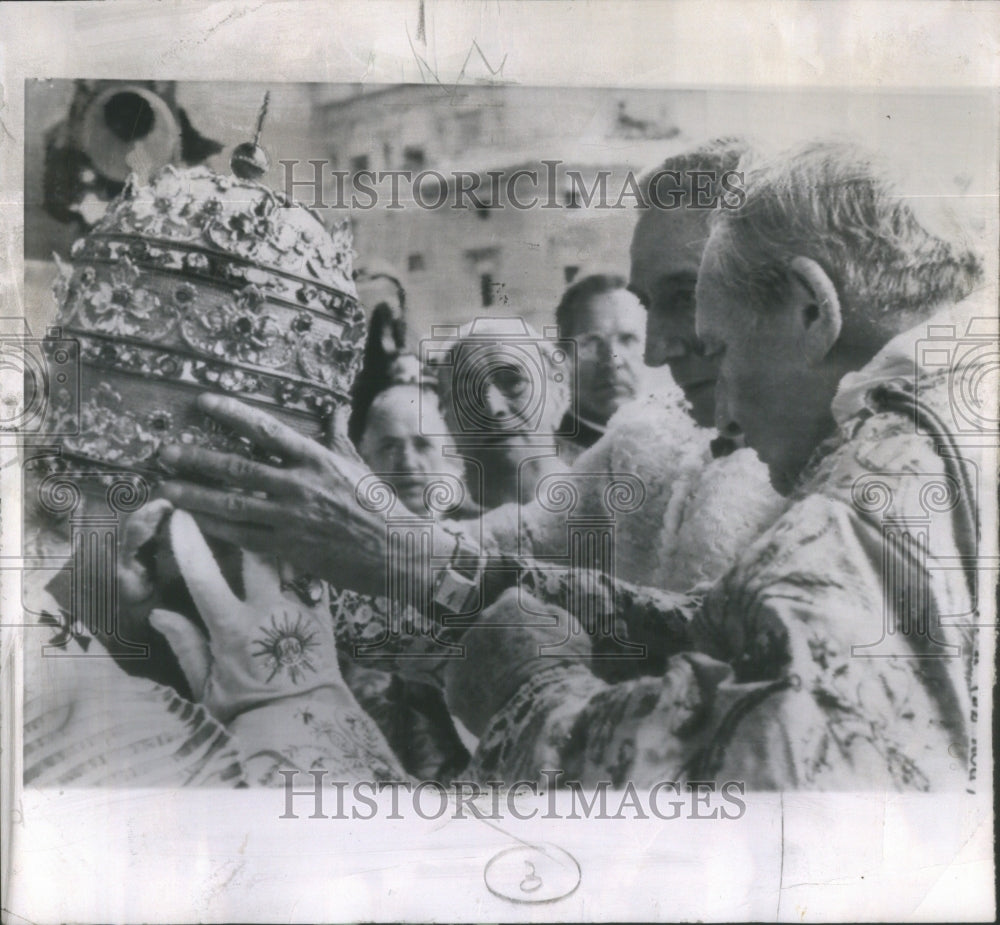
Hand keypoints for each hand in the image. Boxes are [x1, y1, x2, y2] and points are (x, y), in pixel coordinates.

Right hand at [148, 508, 347, 722]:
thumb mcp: (207, 687)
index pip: (204, 576)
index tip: (181, 512)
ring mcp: (300, 609)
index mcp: (233, 629)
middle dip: (244, 521)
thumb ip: (186, 646)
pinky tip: (301, 539)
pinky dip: (303, 556)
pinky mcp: (323, 613)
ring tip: (270, 509)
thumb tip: (160, 614)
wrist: (307, 724)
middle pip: (257, 550)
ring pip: (290, 556)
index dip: (189, 542)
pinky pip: (313, 574)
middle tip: (236, 497)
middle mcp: (268, 612)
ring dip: (277, 533)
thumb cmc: (250, 711)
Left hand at [159, 394, 387, 593]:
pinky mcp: (289, 548)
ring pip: (232, 504)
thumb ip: (338, 438)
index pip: (266, 429)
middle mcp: (300, 485)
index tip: (202, 402)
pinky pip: (243, 536)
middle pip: (237, 467)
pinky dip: (216, 527)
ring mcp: (292, 518)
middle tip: (166, 452)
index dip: (231, 413)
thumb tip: (335, 410)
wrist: (397, 552)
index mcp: (317, 458)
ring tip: (166, 488)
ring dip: (195, 495)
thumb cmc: (380, 506)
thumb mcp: (358, 466)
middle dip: (196, 458)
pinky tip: (193, 520)